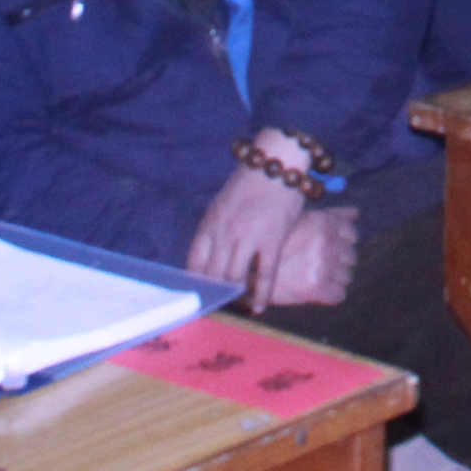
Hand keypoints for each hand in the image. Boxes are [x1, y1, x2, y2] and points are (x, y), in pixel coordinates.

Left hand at [187, 140, 358, 311]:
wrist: (276, 163)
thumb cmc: (249, 184)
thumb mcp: (221, 206)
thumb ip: (214, 231)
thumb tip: (209, 258)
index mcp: (209, 225)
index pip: (194, 264)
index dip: (195, 284)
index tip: (198, 296)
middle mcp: (224, 234)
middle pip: (213, 276)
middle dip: (215, 294)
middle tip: (220, 306)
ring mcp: (248, 238)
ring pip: (235, 278)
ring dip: (236, 295)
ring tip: (239, 305)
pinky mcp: (272, 240)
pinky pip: (266, 274)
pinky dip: (261, 294)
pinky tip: (259, 307)